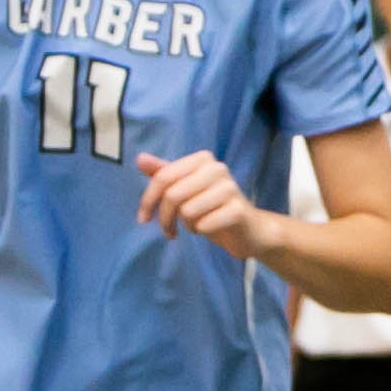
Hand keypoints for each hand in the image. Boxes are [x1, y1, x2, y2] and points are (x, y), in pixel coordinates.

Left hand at [134, 149, 272, 261]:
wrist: (249, 230)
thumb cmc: (212, 208)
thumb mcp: (185, 190)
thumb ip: (164, 174)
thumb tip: (140, 158)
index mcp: (202, 159)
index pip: (162, 178)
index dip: (148, 200)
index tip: (143, 218)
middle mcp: (217, 168)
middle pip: (172, 195)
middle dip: (166, 218)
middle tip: (169, 230)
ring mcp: (230, 188)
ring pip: (187, 211)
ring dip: (188, 225)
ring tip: (197, 225)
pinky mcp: (238, 210)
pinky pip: (203, 225)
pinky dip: (202, 232)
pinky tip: (211, 230)